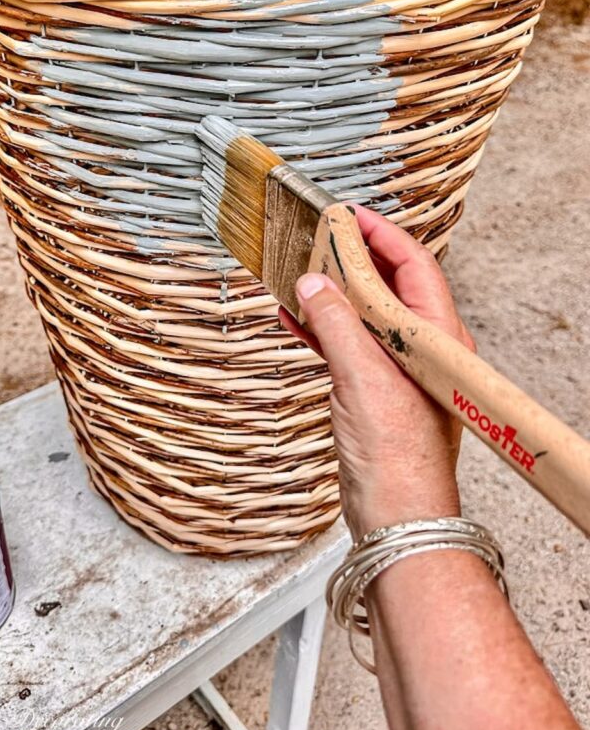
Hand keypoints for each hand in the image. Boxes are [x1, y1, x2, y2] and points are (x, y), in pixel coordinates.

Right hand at [279, 205, 475, 538]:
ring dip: (330, 293)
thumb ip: (336, 325)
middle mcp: (421, 346)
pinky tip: (293, 316)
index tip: (348, 215)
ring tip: (298, 269)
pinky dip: (320, 328)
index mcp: (437, 335)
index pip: (412, 266)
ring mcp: (396, 368)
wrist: (396, 515)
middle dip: (350, 259)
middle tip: (317, 236)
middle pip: (386, 285)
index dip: (380, 235)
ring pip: (362, 313)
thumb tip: (312, 284)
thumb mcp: (364, 378)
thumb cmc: (399, 457)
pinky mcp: (373, 389)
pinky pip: (345, 344)